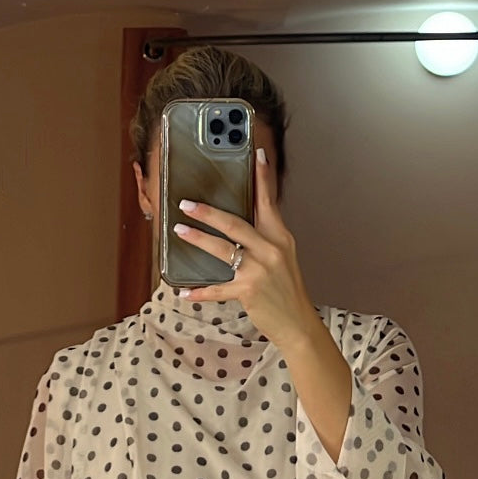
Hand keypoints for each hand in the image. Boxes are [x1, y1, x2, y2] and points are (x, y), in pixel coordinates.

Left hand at [172, 146, 320, 349]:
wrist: (298, 323)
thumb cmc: (286, 290)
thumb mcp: (283, 258)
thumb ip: (265, 240)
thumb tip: (238, 226)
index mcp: (280, 237)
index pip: (269, 202)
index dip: (262, 178)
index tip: (257, 155)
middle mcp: (271, 249)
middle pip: (235, 223)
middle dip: (208, 212)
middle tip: (187, 204)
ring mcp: (260, 270)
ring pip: (223, 249)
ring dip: (198, 239)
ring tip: (179, 230)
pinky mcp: (248, 290)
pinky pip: (217, 288)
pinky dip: (200, 291)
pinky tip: (184, 291)